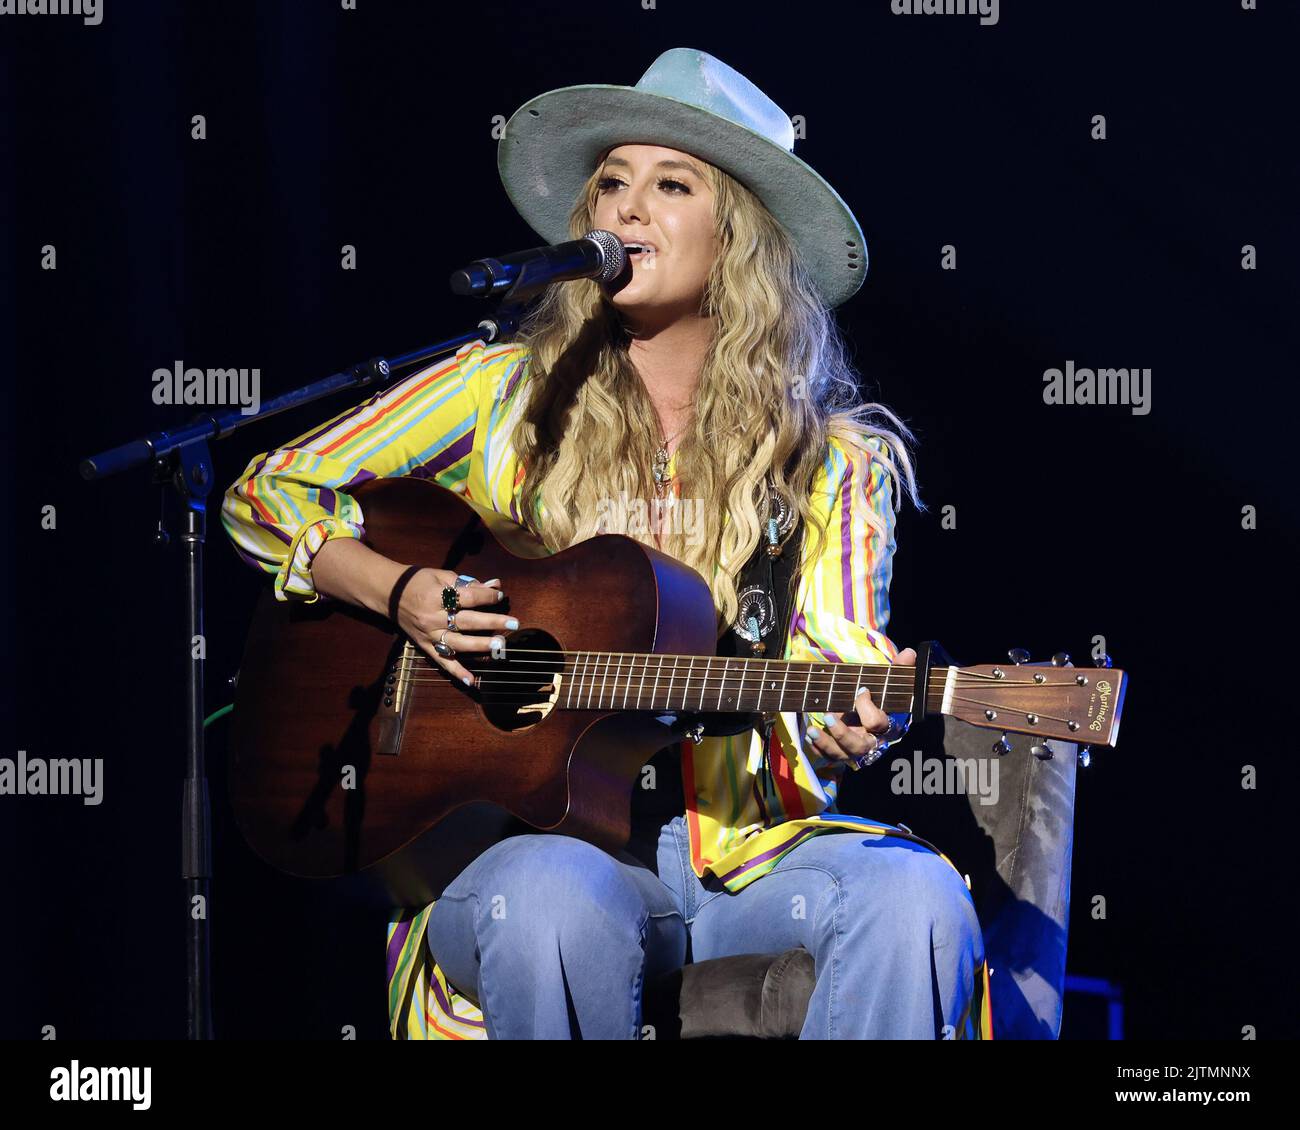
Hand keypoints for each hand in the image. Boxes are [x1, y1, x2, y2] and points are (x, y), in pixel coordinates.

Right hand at [396, 569, 516, 686]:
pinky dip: (457, 672)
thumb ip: (469, 583)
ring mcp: (429, 634)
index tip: (500, 595)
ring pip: (457, 643)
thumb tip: (496, 585)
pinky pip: (442, 662)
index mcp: (437, 596)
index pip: (467, 597)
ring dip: (480, 646)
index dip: (486, 596)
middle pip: (466, 621)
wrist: (389, 594)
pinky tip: (472, 681)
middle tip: (514, 623)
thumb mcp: (441, 575)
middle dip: (492, 622)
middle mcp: (432, 617)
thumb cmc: (418, 581)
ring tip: (499, 645)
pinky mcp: (426, 646)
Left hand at [805, 647, 916, 769]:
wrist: (869, 715)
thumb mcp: (887, 683)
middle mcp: (870, 741)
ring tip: (811, 730)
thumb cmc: (878, 697)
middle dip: (841, 733)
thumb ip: (898, 669)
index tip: (861, 689)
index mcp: (885, 726)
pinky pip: (828, 756)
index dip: (867, 706)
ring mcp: (854, 750)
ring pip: (841, 754)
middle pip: (858, 746)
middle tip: (827, 716)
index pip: (877, 722)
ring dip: (825, 743)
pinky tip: (809, 735)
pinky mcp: (840, 752)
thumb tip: (909, 652)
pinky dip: (817, 748)